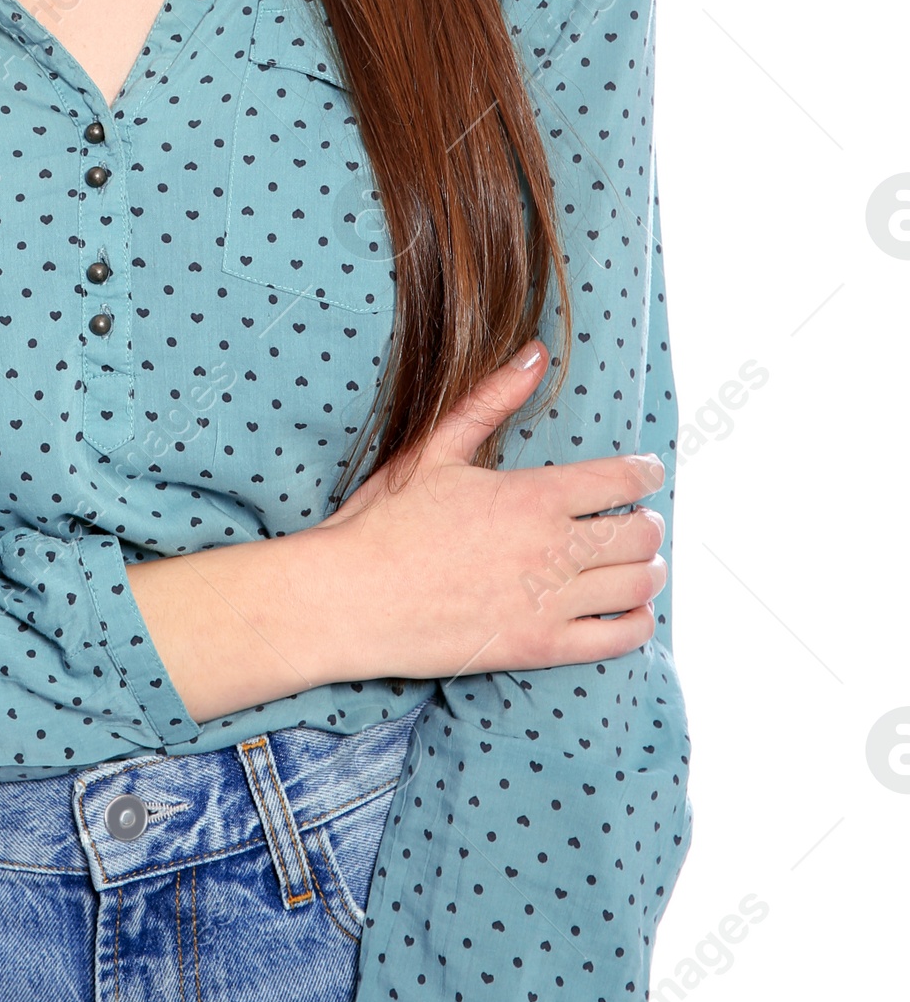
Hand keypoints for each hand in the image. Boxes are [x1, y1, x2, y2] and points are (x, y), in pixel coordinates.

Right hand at [301, 340, 667, 680]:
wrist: (351, 598)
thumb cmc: (386, 521)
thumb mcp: (434, 449)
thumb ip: (490, 401)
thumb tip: (535, 354)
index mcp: (531, 496)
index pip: (621, 480)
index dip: (645, 473)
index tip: (647, 473)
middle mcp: (551, 549)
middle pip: (640, 535)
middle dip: (649, 523)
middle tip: (639, 519)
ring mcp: (549, 604)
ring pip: (637, 585)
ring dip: (649, 570)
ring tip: (640, 563)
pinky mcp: (541, 647)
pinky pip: (618, 640)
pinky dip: (638, 623)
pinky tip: (629, 610)